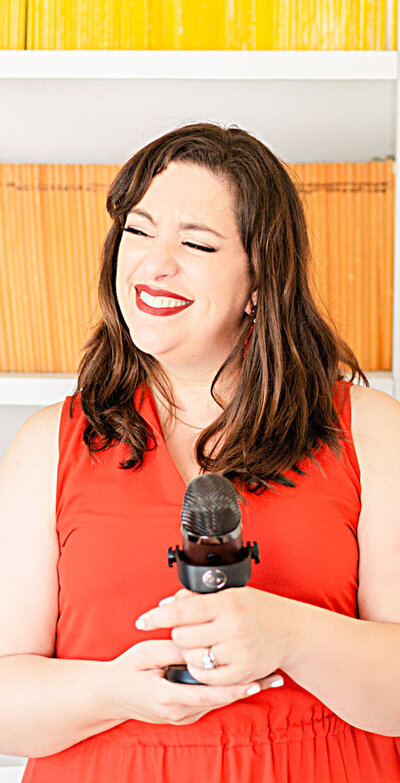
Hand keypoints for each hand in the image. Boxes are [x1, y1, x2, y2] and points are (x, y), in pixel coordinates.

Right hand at [105, 639, 282, 725]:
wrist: (108, 695)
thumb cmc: (126, 671)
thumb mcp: (147, 654)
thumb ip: (174, 650)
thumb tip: (199, 643)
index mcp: (168, 698)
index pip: (207, 694)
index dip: (232, 687)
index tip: (253, 681)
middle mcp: (178, 712)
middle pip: (219, 700)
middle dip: (247, 687)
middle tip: (273, 677)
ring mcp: (182, 716)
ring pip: (217, 702)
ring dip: (240, 688)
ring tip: (267, 677)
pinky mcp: (184, 713)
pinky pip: (210, 701)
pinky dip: (226, 690)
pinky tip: (244, 679)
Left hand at [134, 586, 294, 686]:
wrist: (292, 631)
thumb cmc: (258, 609)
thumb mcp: (229, 594)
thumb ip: (196, 599)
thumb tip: (166, 604)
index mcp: (227, 603)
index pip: (181, 610)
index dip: (157, 616)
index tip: (142, 621)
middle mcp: (232, 627)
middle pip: (182, 636)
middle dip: (180, 633)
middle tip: (191, 630)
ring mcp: (237, 652)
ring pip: (192, 658)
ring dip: (190, 652)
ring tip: (202, 644)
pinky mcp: (242, 674)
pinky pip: (207, 677)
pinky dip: (201, 670)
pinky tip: (207, 660)